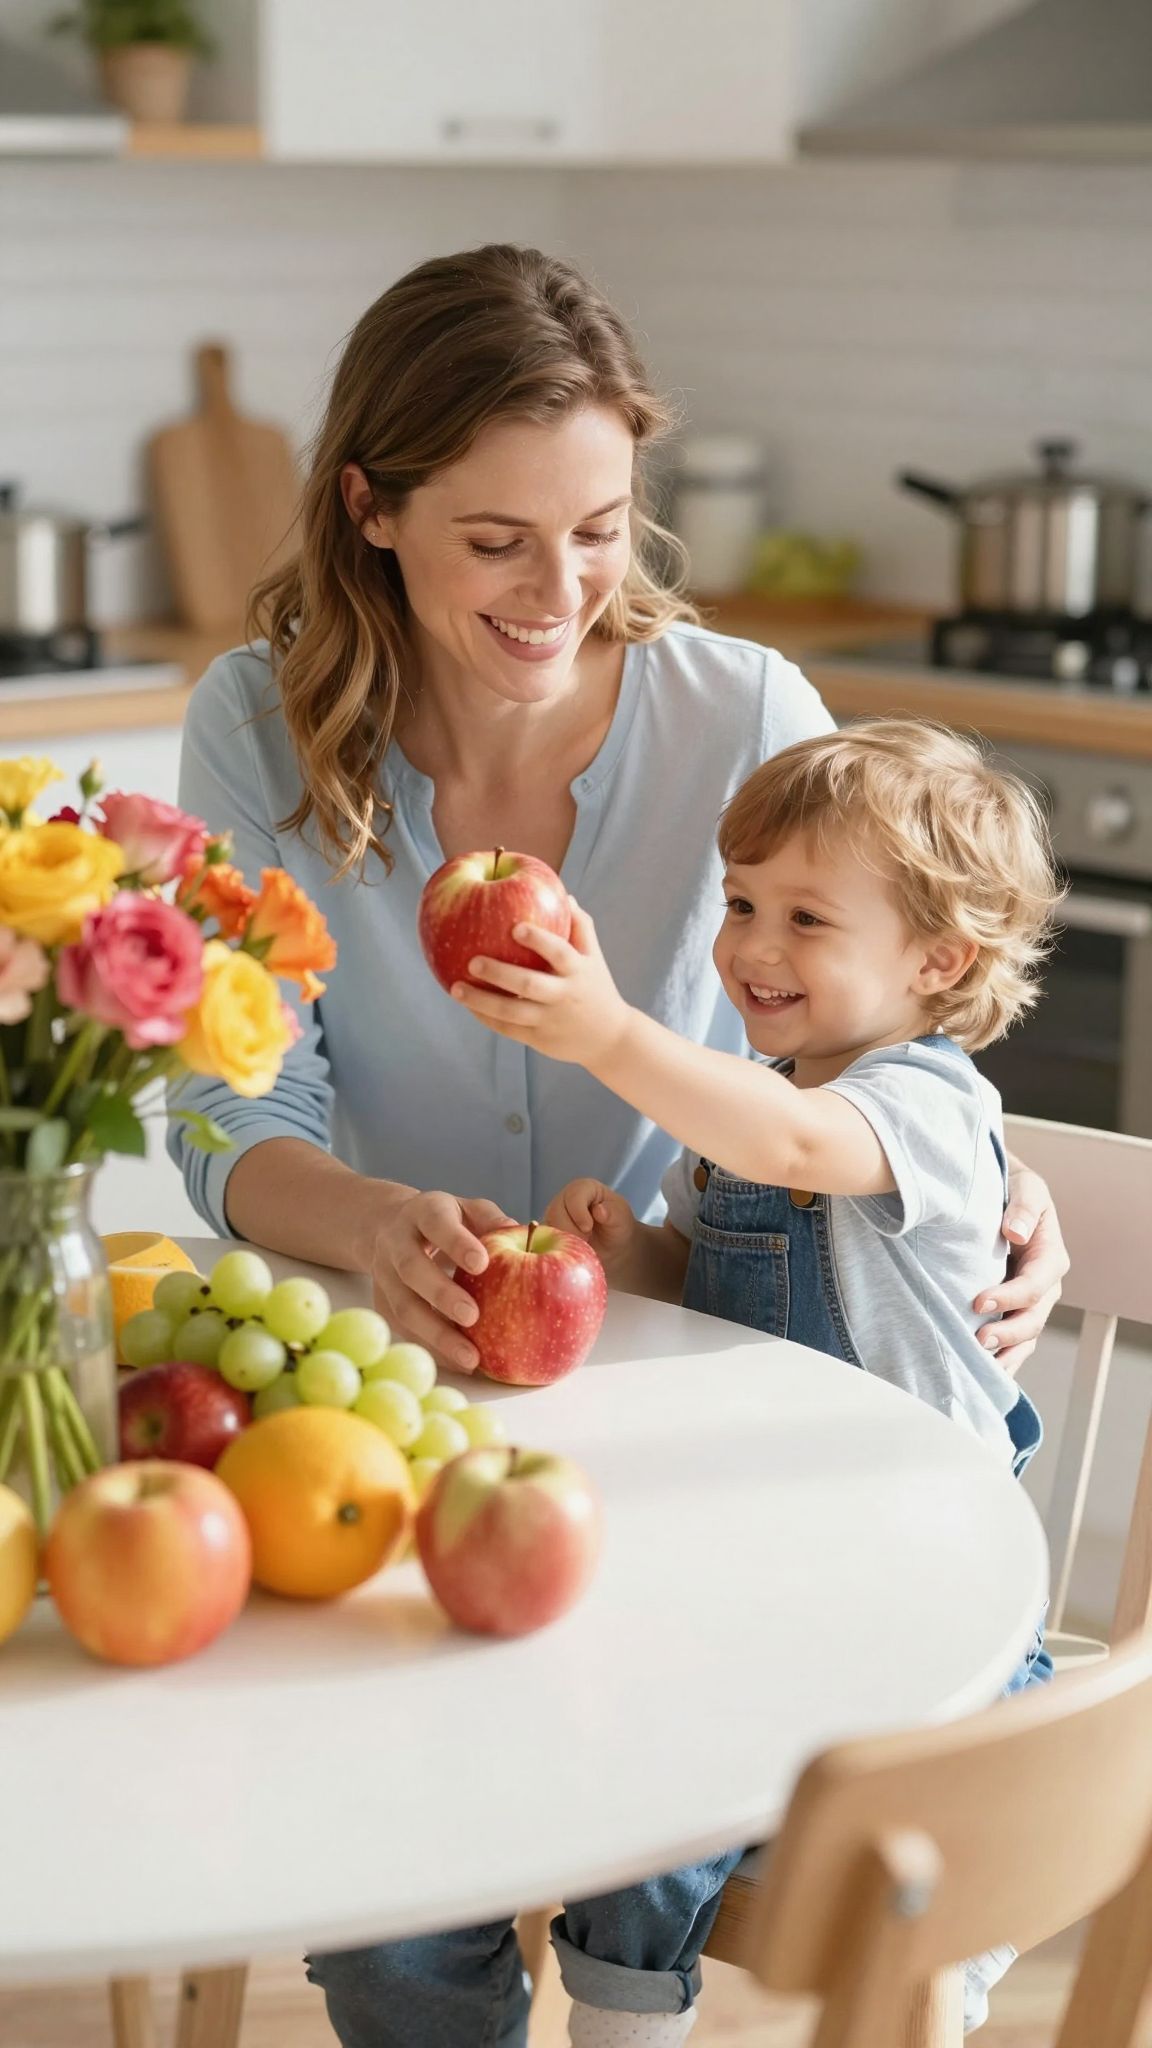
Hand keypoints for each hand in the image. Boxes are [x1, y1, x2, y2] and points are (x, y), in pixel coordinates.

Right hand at [368, 1189, 514, 1373]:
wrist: (388, 1227)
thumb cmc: (444, 1221)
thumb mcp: (466, 1209)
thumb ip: (491, 1218)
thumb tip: (520, 1230)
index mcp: (422, 1212)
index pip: (437, 1223)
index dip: (457, 1243)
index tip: (482, 1263)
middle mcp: (396, 1243)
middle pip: (412, 1268)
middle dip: (441, 1294)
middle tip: (473, 1316)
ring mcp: (384, 1275)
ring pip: (404, 1307)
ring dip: (436, 1335)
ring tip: (470, 1358)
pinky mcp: (382, 1304)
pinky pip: (404, 1330)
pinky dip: (432, 1349)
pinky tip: (460, 1364)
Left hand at [452, 902, 632, 1069]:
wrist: (610, 1038)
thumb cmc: (596, 987)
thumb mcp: (594, 957)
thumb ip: (580, 926)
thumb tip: (563, 894)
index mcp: (578, 971)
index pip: (559, 952)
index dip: (539, 940)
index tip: (515, 926)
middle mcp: (563, 996)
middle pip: (529, 985)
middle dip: (499, 973)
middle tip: (472, 960)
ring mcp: (549, 1020)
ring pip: (511, 1012)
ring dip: (481, 1001)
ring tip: (455, 988)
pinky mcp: (538, 1039)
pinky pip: (507, 1029)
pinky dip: (486, 1017)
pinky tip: (467, 1004)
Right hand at [545, 1177, 637, 1274]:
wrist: (613, 1248)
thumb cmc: (618, 1227)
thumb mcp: (622, 1218)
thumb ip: (612, 1213)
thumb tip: (599, 1210)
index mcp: (584, 1189)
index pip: (573, 1195)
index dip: (578, 1211)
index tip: (588, 1227)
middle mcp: (565, 1199)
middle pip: (555, 1211)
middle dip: (570, 1230)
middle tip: (585, 1241)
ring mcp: (554, 1216)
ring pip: (547, 1227)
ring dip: (562, 1241)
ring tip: (580, 1246)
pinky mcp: (548, 1233)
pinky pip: (542, 1240)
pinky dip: (554, 1248)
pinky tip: (568, 1254)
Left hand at [975, 1164, 1068, 1374]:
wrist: (998, 1193)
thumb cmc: (1013, 1187)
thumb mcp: (1025, 1187)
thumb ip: (1023, 1207)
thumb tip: (1016, 1233)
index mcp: (1050, 1256)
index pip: (1035, 1284)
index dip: (1010, 1297)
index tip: (978, 1301)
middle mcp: (1045, 1285)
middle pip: (1033, 1318)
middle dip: (1008, 1332)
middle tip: (978, 1339)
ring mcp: (1030, 1302)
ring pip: (1026, 1337)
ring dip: (1006, 1353)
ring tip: (981, 1364)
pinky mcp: (1012, 1311)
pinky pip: (1014, 1342)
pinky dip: (1002, 1359)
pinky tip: (983, 1372)